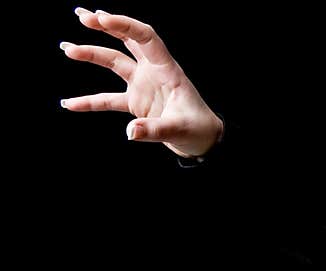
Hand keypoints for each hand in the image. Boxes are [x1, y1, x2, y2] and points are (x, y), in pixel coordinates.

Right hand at [60, 7, 223, 157]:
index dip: (124, 24)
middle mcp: (152, 72)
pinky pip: (107, 100)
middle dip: (105, 26)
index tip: (100, 18)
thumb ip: (155, 130)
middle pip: (126, 41)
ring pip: (113, 63)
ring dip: (91, 54)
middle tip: (82, 16)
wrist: (202, 141)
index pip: (145, 37)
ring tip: (67, 48)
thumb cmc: (198, 129)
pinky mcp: (135, 102)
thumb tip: (131, 132)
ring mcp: (142, 85)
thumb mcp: (179, 129)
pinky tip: (69, 103)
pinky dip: (89, 102)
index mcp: (167, 69)